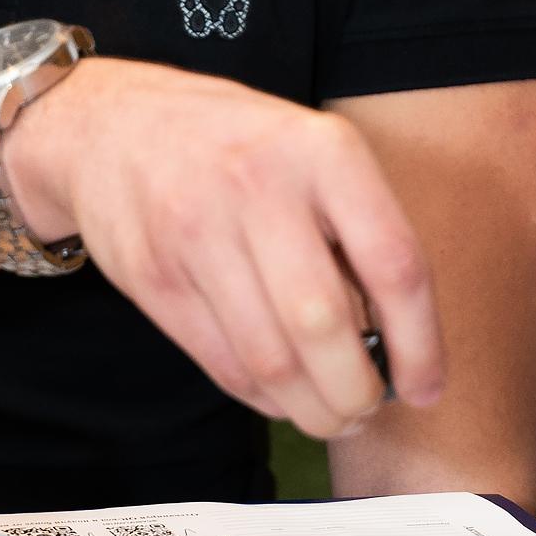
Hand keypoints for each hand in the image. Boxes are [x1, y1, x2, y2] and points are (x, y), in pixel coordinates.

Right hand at [4, 55, 445, 440]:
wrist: (110, 123)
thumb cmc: (234, 144)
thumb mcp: (308, 150)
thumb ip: (354, 226)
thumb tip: (401, 341)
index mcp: (321, 151)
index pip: (394, 264)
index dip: (420, 344)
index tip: (425, 388)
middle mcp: (259, 186)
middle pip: (325, 325)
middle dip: (356, 392)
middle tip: (366, 407)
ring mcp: (197, 231)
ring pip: (271, 360)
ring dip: (311, 408)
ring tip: (329, 412)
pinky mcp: (154, 277)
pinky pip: (222, 365)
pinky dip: (262, 398)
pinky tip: (280, 394)